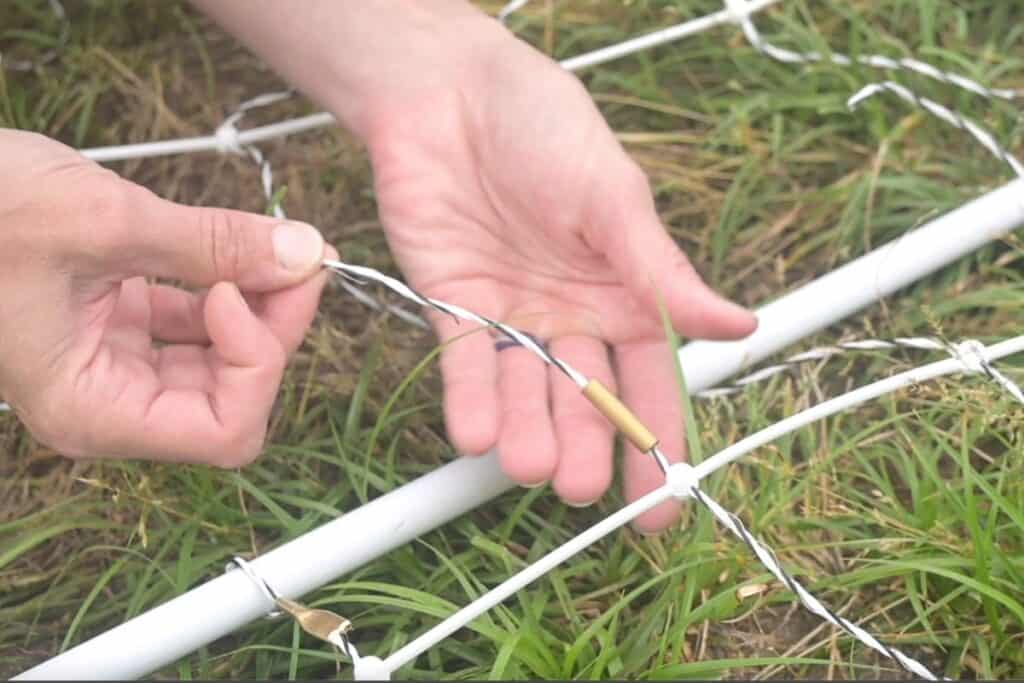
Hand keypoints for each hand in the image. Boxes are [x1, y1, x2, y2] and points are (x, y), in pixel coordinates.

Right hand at [0, 130, 330, 465]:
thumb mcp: (102, 221)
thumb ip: (212, 243)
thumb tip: (305, 252)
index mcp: (93, 409)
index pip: (224, 431)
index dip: (259, 364)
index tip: (250, 288)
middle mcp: (109, 400)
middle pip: (233, 394)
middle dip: (274, 328)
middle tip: (297, 257)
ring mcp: (115, 362)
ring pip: (221, 358)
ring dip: (257, 303)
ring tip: (274, 244)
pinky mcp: (119, 322)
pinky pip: (195, 321)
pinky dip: (226, 285)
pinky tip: (238, 246)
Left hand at [361, 24, 756, 530]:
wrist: (450, 94)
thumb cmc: (544, 128)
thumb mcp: (613, 197)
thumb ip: (661, 272)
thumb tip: (740, 326)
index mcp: (624, 292)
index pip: (650, 377)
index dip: (659, 435)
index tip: (664, 496)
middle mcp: (572, 315)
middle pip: (585, 398)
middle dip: (586, 446)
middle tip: (581, 487)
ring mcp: (513, 316)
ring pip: (525, 391)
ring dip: (528, 433)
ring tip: (531, 467)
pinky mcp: (454, 308)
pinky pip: (465, 364)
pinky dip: (471, 400)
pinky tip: (478, 436)